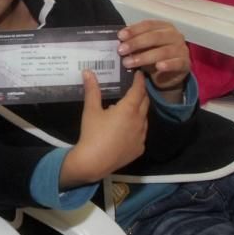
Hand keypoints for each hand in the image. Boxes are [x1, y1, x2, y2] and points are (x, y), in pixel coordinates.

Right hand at [60, 70, 148, 186]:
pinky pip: (141, 134)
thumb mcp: (91, 110)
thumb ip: (92, 90)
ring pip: (144, 118)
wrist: (94, 162)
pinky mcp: (139, 148)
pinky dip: (136, 127)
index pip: (138, 90)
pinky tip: (126, 129)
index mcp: (129, 109)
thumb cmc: (92, 133)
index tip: (139, 74)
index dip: (139, 80)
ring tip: (128, 109)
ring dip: (139, 111)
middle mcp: (139, 121)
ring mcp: (141, 136)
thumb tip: (88, 72)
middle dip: (141, 93)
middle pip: (145, 102)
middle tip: (135, 88)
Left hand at [118, 20, 190, 95]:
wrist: (169, 74)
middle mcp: (175, 35)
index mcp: (164, 27)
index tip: (120, 36)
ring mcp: (181, 49)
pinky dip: (168, 64)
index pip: (148, 25)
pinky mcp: (185, 63)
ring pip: (163, 51)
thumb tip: (119, 40)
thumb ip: (134, 42)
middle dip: (136, 43)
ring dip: (145, 57)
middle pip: (155, 37)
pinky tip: (159, 66)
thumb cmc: (154, 56)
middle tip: (121, 50)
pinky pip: (177, 63)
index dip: (134, 30)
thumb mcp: (143, 47)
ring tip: (129, 63)